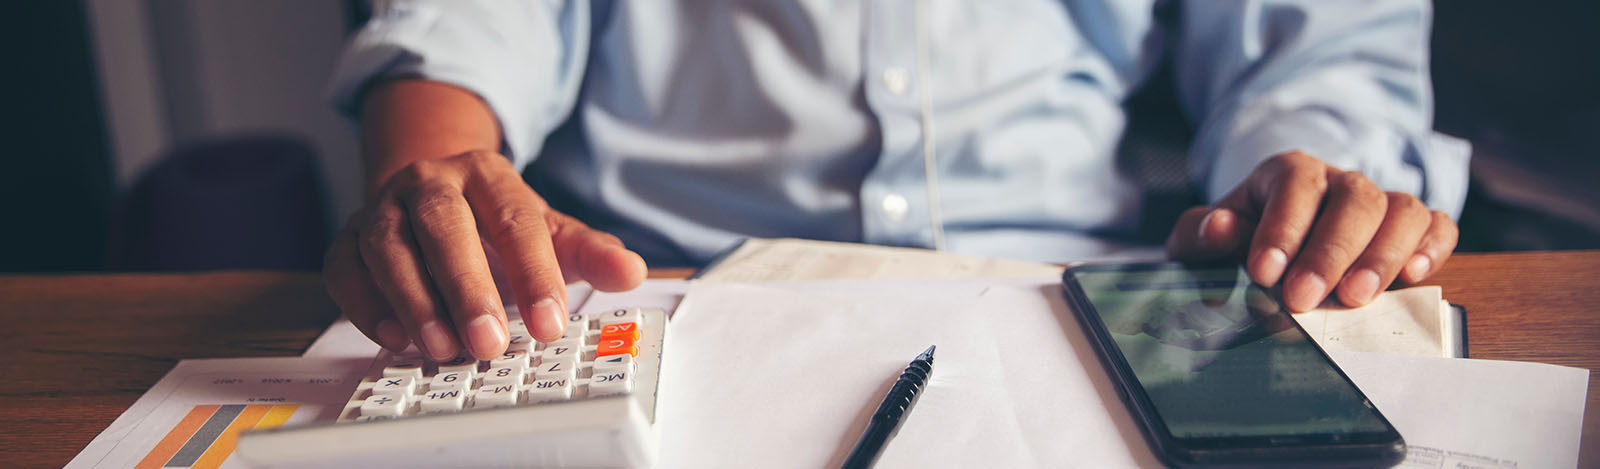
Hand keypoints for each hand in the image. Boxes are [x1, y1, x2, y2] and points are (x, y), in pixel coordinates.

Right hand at [323, 151, 646, 360]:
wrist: (433, 196)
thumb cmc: (495, 223)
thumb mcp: (550, 233)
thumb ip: (590, 253)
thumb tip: (631, 271)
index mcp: (486, 174)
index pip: (514, 220)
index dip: (534, 274)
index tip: (549, 324)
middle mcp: (429, 183)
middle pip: (443, 227)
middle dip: (466, 287)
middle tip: (489, 342)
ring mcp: (382, 208)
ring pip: (387, 246)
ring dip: (413, 301)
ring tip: (443, 348)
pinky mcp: (347, 239)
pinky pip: (345, 268)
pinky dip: (365, 305)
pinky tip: (396, 338)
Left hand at [1166, 152, 1457, 310]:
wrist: (1273, 249)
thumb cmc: (1239, 242)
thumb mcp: (1205, 237)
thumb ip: (1201, 233)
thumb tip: (1218, 228)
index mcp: (1288, 173)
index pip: (1294, 186)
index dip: (1282, 228)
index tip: (1264, 273)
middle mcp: (1340, 181)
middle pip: (1354, 199)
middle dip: (1329, 253)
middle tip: (1303, 298)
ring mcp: (1380, 203)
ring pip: (1402, 209)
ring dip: (1382, 255)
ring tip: (1355, 298)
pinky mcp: (1411, 229)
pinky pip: (1436, 226)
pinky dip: (1431, 248)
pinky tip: (1413, 276)